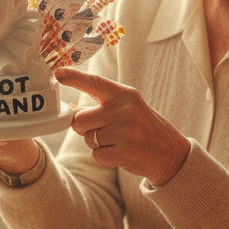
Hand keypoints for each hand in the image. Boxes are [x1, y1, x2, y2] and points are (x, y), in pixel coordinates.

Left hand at [56, 67, 189, 185]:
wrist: (170, 153)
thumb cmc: (143, 127)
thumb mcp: (129, 107)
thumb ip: (103, 105)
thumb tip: (72, 110)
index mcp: (125, 95)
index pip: (95, 83)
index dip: (75, 78)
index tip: (58, 73)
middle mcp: (124, 111)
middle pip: (80, 119)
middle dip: (83, 127)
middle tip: (101, 128)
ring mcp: (124, 133)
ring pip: (87, 138)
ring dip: (96, 142)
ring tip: (117, 140)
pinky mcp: (123, 153)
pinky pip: (96, 155)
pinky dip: (103, 156)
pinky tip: (120, 152)